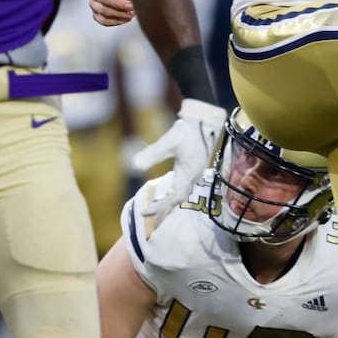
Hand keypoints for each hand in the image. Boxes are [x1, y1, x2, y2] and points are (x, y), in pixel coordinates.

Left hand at [136, 99, 226, 220]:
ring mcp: (193, 173)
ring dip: (168, 204)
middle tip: (148, 218)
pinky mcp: (192, 167)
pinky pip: (182, 187)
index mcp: (188, 175)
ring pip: (181, 194)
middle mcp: (192, 177)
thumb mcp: (169, 142)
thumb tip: (134, 166)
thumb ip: (152, 154)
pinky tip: (165, 194)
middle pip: (178, 200)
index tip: (145, 211)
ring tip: (155, 210)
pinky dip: (172, 195)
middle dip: (164, 210)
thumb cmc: (188, 131)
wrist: (204, 120)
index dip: (160, 207)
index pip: (174, 198)